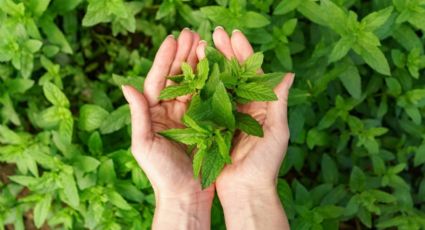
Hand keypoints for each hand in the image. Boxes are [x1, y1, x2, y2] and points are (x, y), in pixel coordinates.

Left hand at [122, 28, 212, 229]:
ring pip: (193, 84)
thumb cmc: (161, 174)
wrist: (185, 195)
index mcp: (154, 113)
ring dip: (199, 63)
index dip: (164, 59)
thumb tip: (126, 85)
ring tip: (205, 43)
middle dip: (183, 55)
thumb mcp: (144, 144)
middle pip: (177, 77)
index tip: (172, 39)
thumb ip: (138, 115)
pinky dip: (212, 82)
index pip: (158, 80)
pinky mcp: (205, 123)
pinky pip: (208, 99)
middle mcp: (170, 111)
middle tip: (192, 32)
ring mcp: (189, 116)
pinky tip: (218, 67)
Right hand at [196, 27, 293, 229]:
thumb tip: (289, 73)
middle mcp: (244, 107)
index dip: (243, 53)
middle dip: (225, 52)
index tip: (233, 35)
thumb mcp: (277, 132)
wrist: (245, 190)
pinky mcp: (213, 125)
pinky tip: (193, 71)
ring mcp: (227, 115)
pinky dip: (201, 86)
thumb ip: (279, 102)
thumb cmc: (265, 164)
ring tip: (201, 45)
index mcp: (261, 105)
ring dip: (211, 64)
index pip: (252, 73)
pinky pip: (207, 102)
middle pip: (234, 74)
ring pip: (219, 84)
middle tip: (214, 33)